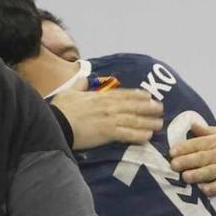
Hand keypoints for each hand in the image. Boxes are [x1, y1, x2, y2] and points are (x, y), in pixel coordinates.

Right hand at [48, 87, 162, 150]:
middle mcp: (108, 106)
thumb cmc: (60, 110)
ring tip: (159, 124)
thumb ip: (79, 85)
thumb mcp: (69, 92)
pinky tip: (147, 137)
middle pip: (133, 106)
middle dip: (148, 107)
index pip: (123, 94)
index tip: (148, 96)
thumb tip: (84, 78)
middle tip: (160, 109)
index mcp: (100, 96)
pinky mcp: (107, 133)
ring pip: (133, 119)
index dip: (137, 95)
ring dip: (148, 122)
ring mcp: (109, 119)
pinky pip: (127, 134)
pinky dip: (138, 135)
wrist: (55, 124)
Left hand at [169, 124, 215, 194]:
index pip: (199, 143)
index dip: (185, 148)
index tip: (172, 152)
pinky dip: (213, 188)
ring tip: (185, 177)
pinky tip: (204, 189)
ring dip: (198, 175)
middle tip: (173, 165)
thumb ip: (208, 131)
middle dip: (187, 161)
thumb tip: (191, 124)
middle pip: (202, 157)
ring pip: (210, 172)